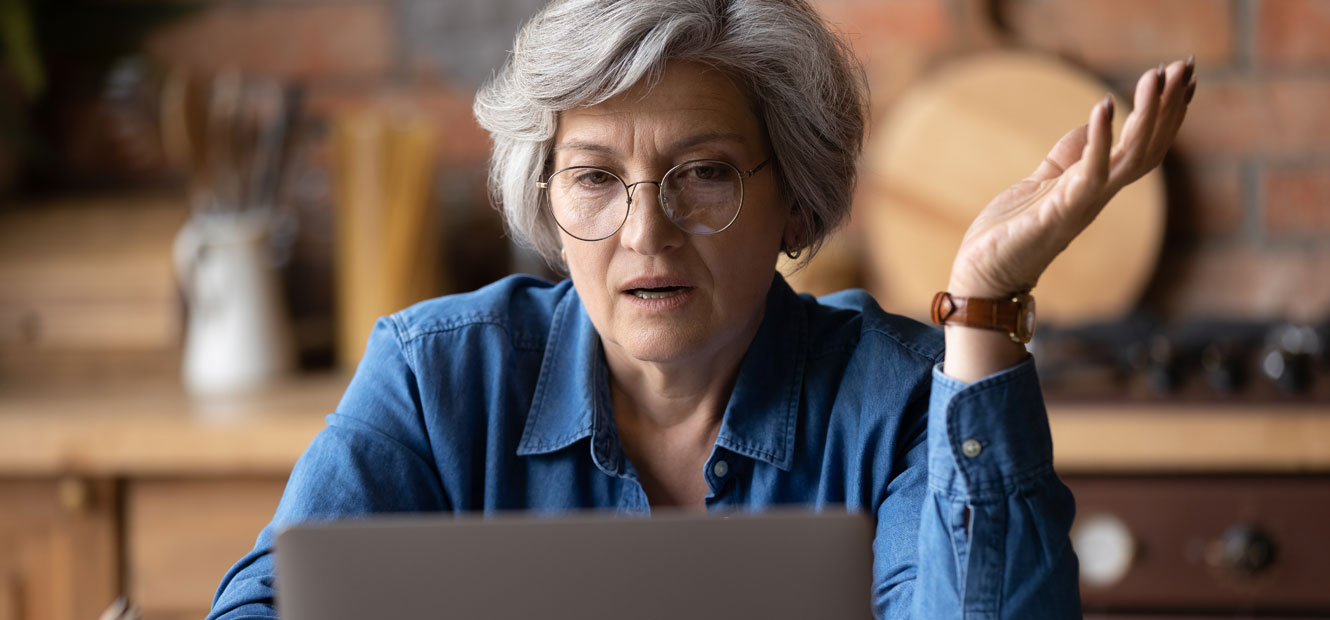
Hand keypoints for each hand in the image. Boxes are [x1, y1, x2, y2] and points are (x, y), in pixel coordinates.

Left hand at [947, 56, 1196, 297]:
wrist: (984, 276)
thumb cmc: (1011, 233)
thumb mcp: (1044, 182)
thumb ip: (1070, 155)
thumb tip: (1094, 124)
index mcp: (1095, 187)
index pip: (1143, 147)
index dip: (1166, 113)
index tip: (1183, 76)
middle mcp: (1098, 196)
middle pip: (1148, 148)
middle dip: (1167, 107)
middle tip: (1184, 65)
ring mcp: (1083, 204)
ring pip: (1130, 158)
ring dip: (1147, 116)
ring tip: (1155, 76)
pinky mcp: (1060, 212)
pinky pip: (1090, 172)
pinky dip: (1099, 138)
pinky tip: (1104, 106)